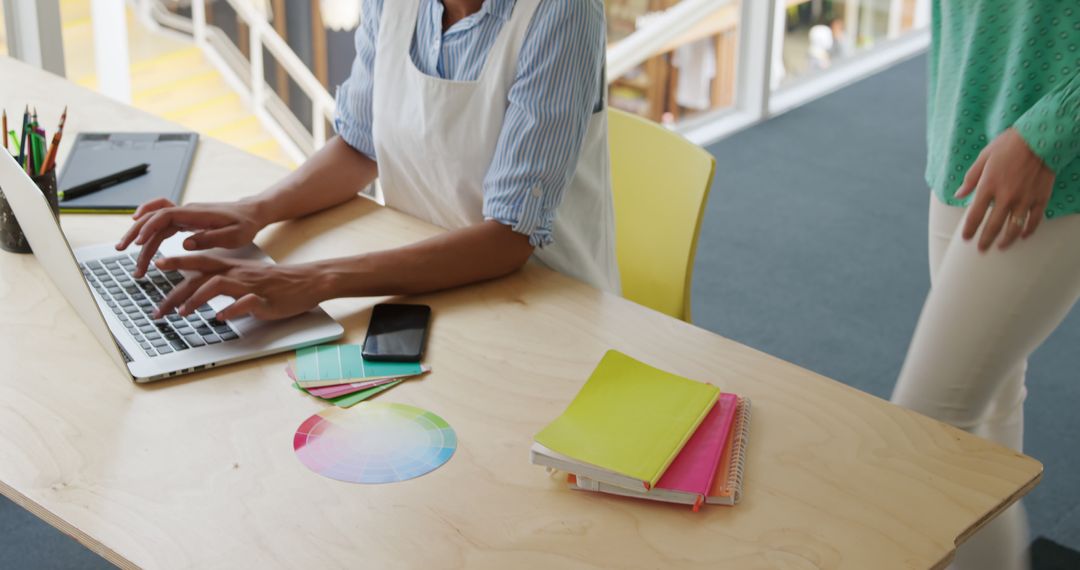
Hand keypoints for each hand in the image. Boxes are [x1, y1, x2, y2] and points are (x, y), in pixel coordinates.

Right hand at [116, 198, 268, 277]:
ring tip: (128, 255)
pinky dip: (148, 229)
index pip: (165, 216)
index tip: (139, 243)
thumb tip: (185, 243)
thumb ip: (210, 239)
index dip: (149, 227)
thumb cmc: (245, 224)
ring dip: (139, 236)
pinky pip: (161, 222)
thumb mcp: (234, 236)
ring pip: (154, 222)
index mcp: (196, 214)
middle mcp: (186, 211)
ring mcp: (184, 215)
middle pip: (153, 217)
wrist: (252, 213)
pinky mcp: (185, 221)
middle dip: (135, 233)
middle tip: (121, 250)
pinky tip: (141, 239)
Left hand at [151, 256, 332, 320]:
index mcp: (232, 267)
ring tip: (183, 314)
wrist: (308, 281)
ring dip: (196, 299)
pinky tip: (222, 318)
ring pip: (217, 285)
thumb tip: (201, 291)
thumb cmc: (277, 282)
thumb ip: (224, 282)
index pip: (199, 262)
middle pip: (200, 277)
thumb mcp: (246, 278)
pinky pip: (245, 303)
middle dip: (175, 292)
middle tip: (158, 309)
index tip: (156, 265)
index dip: (177, 261)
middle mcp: (237, 273)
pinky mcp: (264, 299)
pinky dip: (232, 310)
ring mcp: (250, 286)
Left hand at [955, 128, 1055, 251]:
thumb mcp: (983, 158)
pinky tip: (1024, 235)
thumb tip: (958, 194)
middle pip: (993, 226)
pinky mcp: (1040, 198)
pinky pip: (1035, 219)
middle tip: (981, 249)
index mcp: (988, 187)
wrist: (1039, 138)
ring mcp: (1024, 199)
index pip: (974, 215)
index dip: (969, 229)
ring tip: (1001, 247)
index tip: (966, 238)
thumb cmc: (1008, 145)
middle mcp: (1006, 197)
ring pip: (1014, 227)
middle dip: (986, 240)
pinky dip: (1029, 229)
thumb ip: (970, 179)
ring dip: (1006, 240)